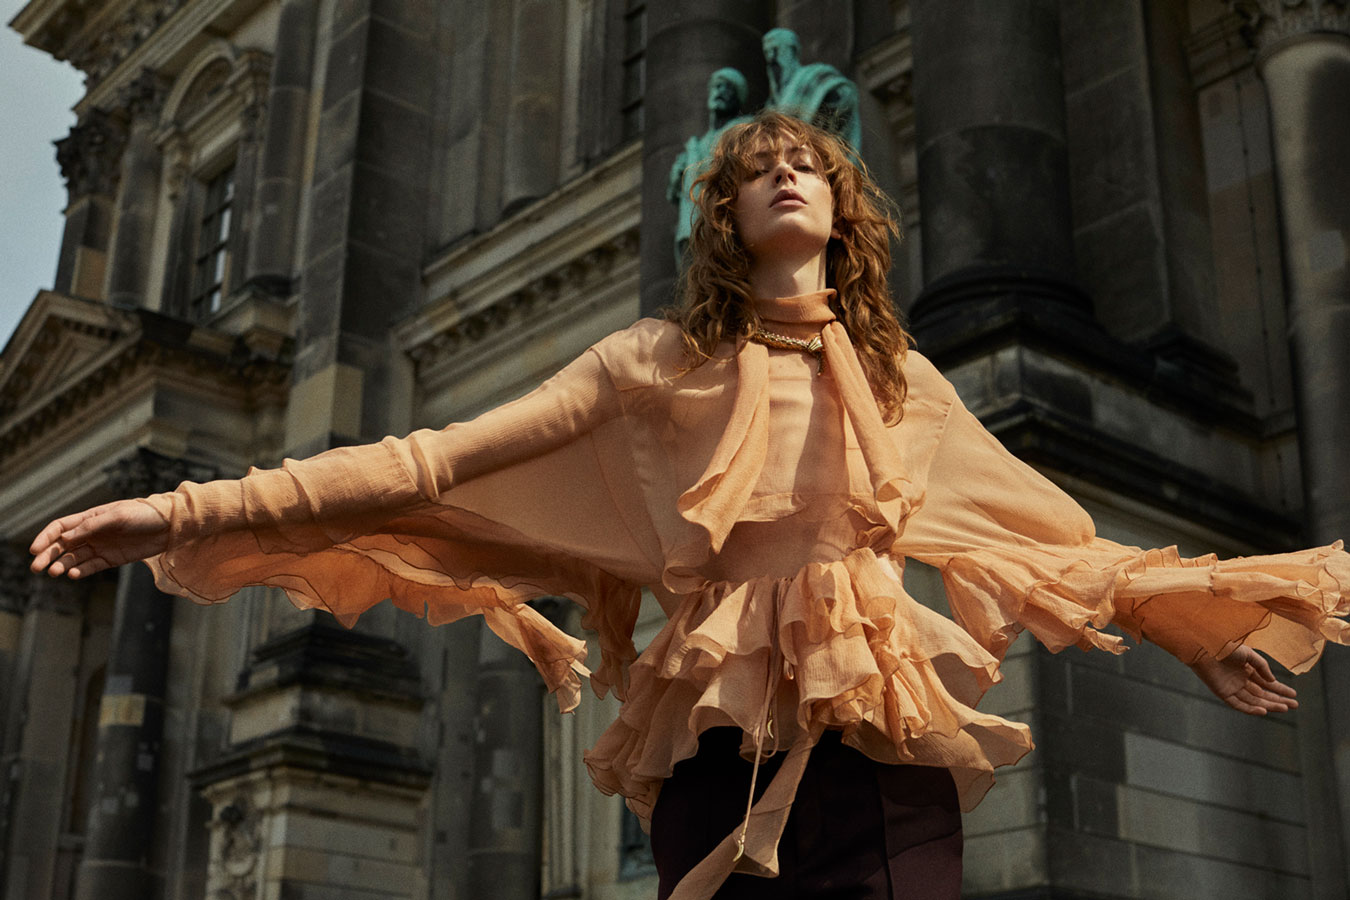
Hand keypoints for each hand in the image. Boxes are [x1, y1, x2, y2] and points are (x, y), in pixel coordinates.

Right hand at [29, 499, 169, 578]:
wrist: (170, 525)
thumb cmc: (144, 514)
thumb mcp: (118, 516)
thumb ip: (92, 526)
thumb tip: (66, 537)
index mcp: (90, 518)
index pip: (60, 527)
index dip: (45, 538)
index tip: (35, 550)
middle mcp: (91, 533)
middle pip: (63, 546)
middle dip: (48, 556)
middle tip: (37, 567)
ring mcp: (101, 547)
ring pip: (74, 558)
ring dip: (62, 565)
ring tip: (55, 572)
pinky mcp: (111, 559)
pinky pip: (91, 567)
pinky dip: (81, 572)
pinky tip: (72, 575)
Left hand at [1187, 645, 1297, 715]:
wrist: (1205, 647)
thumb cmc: (1225, 647)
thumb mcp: (1249, 654)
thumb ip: (1262, 667)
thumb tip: (1273, 681)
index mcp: (1246, 670)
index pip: (1266, 683)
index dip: (1280, 689)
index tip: (1294, 695)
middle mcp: (1240, 680)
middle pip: (1262, 694)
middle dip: (1278, 699)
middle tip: (1294, 705)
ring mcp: (1232, 687)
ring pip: (1253, 700)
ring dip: (1269, 705)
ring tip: (1285, 708)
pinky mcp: (1223, 693)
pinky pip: (1238, 704)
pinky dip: (1250, 709)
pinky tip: (1264, 710)